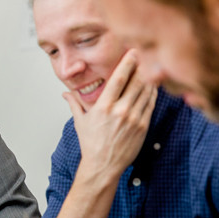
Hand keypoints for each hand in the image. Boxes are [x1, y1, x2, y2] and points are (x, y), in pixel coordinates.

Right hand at [64, 50, 157, 178]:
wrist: (103, 165)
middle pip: (135, 82)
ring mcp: (133, 119)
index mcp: (103, 107)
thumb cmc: (91, 144)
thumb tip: (65, 93)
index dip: (127, 63)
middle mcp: (120, 111)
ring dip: (149, 78)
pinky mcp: (143, 127)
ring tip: (151, 67)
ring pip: (145, 92)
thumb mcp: (80, 122)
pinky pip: (151, 105)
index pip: (118, 79)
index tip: (133, 52)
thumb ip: (74, 104)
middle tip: (146, 55)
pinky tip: (153, 86)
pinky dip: (153, 93)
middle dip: (141, 66)